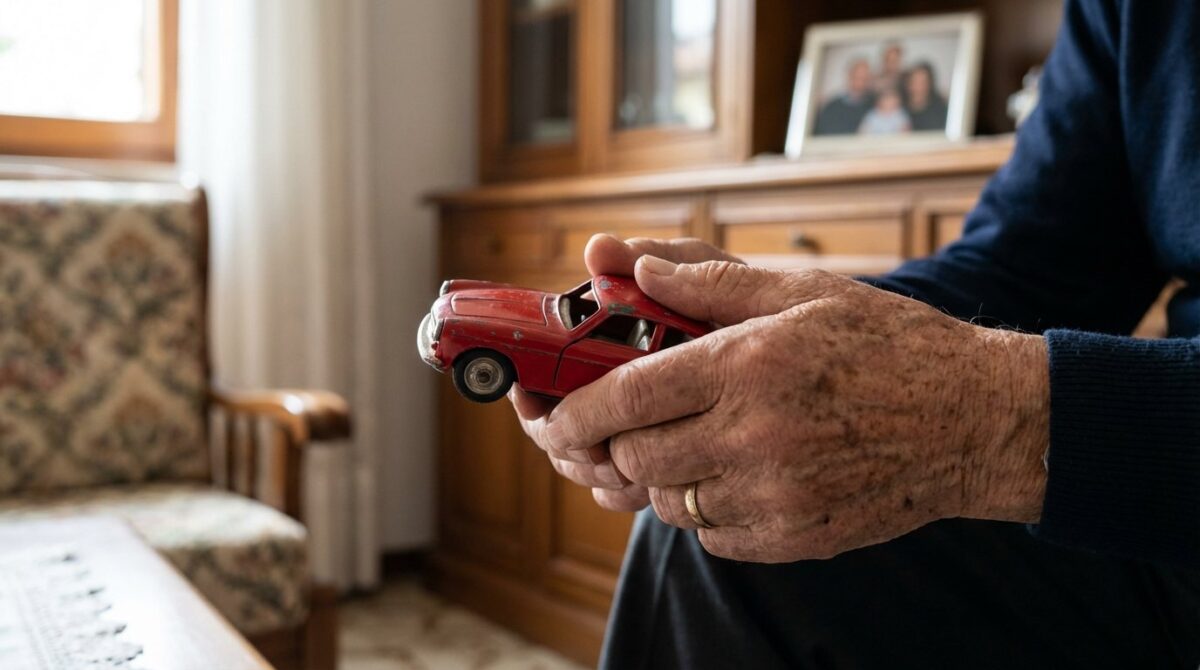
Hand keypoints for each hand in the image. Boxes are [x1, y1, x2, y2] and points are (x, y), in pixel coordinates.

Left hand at [526, 258, 1049, 561]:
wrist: (974, 420)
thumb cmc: (888, 345)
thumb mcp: (801, 292)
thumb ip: (706, 281)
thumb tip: (629, 264)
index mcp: (750, 363)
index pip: (627, 395)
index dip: (575, 411)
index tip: (554, 415)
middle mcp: (756, 435)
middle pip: (634, 458)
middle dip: (610, 444)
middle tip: (616, 426)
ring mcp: (777, 495)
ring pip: (668, 502)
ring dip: (656, 476)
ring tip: (683, 442)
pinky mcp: (794, 538)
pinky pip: (711, 535)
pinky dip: (702, 509)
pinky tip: (727, 474)